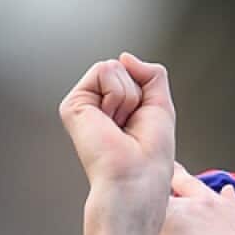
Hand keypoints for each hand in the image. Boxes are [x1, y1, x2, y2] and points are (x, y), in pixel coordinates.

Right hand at [59, 53, 174, 213]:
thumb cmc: (150, 157)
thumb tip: (124, 57)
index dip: (147, 95)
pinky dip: (117, 93)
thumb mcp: (161, 104)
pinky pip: (104, 70)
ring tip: (120, 125)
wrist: (135, 177)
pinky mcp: (73, 104)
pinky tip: (109, 119)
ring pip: (114, 67)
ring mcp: (85, 105)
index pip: (134, 74)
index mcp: (119, 111)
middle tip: (129, 125)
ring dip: (128, 96)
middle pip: (124, 68)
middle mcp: (100, 107)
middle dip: (137, 94)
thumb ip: (150, 73)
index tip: (141, 124)